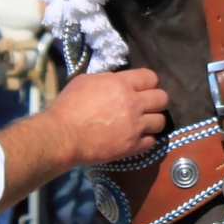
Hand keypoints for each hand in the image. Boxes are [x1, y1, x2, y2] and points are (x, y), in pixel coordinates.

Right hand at [49, 68, 168, 163]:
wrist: (61, 136)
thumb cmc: (68, 106)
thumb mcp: (86, 81)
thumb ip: (108, 79)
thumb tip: (118, 81)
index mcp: (122, 84)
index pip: (151, 77)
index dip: (147, 82)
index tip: (141, 88)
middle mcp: (133, 104)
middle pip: (163, 98)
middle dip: (155, 101)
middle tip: (144, 106)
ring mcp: (135, 126)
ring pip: (161, 121)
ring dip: (153, 121)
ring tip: (142, 123)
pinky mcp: (132, 146)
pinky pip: (152, 141)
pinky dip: (146, 139)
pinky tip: (136, 137)